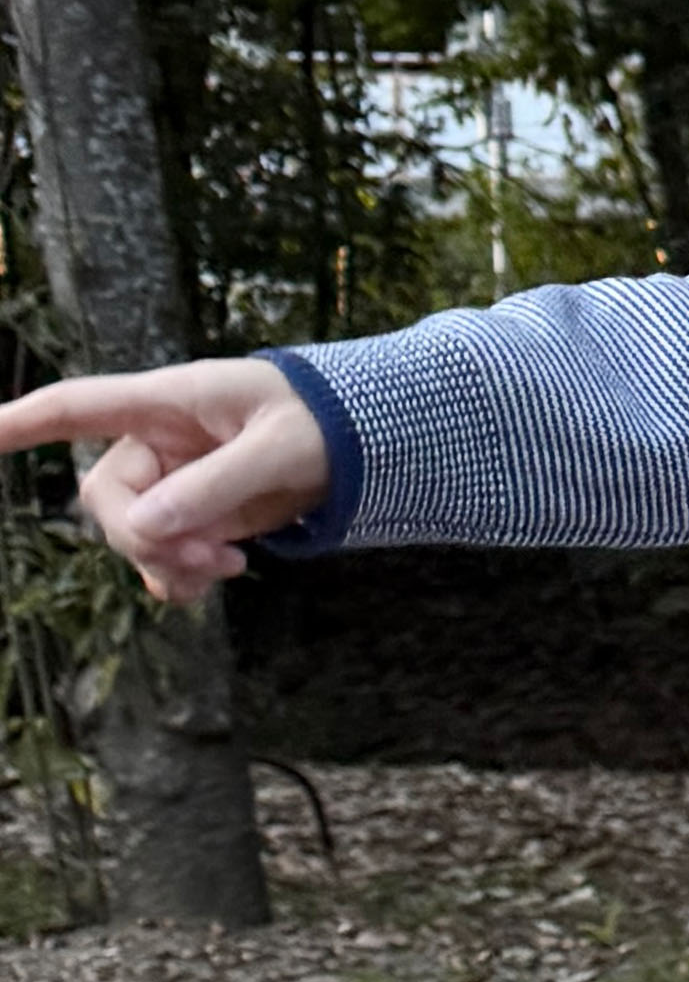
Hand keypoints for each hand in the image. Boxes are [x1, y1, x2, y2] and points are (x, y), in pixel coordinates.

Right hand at [0, 358, 328, 603]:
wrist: (361, 444)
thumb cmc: (324, 424)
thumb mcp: (280, 450)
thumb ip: (217, 486)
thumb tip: (148, 528)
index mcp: (167, 401)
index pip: (76, 407)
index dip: (22, 422)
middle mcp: (157, 441)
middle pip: (105, 497)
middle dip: (146, 538)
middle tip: (214, 560)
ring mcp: (173, 480)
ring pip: (131, 534)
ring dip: (167, 563)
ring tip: (229, 568)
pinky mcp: (195, 515)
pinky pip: (160, 554)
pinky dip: (177, 577)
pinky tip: (211, 580)